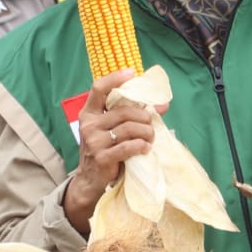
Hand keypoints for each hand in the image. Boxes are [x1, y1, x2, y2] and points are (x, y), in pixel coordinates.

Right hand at [63, 68, 159, 234]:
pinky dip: (141, 146)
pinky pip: (128, 147)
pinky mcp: (102, 157)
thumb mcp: (112, 130)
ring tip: (151, 137)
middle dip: (143, 116)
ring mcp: (94, 141)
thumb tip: (162, 105)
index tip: (132, 73)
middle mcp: (89, 124)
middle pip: (123, 111)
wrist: (91, 179)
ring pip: (129, 128)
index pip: (98, 89)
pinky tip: (146, 148)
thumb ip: (131, 116)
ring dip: (146, 132)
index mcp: (88, 113)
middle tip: (151, 124)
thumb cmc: (105, 149)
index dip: (115, 78)